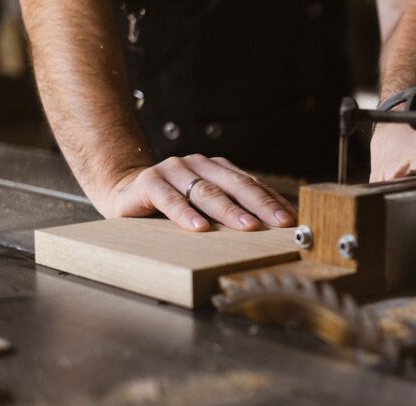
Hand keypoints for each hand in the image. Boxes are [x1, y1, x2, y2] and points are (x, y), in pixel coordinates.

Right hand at [101, 154, 297, 231]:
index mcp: (218, 169)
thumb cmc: (172, 206)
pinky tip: (200, 228)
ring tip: (249, 228)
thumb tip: (272, 231)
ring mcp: (174, 170)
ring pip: (207, 192)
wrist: (123, 192)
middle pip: (236, 185)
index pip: (252, 184)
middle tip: (280, 223)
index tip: (292, 220)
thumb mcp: (205, 207)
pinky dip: (185, 214)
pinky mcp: (149, 181)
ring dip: (230, 211)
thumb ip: (232, 212)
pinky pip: (169, 199)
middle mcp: (199, 165)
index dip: (273, 202)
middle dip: (261, 205)